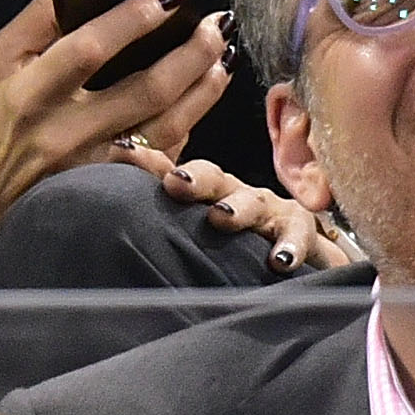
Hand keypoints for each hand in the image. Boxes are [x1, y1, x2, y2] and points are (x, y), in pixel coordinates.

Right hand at [0, 0, 232, 289]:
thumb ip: (33, 22)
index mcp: (29, 90)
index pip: (88, 47)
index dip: (133, 19)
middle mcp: (64, 130)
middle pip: (144, 89)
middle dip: (191, 53)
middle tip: (218, 25)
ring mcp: (93, 168)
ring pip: (166, 127)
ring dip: (203, 90)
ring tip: (224, 59)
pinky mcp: (111, 193)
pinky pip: (163, 159)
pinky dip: (189, 128)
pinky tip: (201, 103)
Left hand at [141, 154, 352, 273]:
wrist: (294, 255)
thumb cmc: (234, 244)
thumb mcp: (194, 233)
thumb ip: (159, 224)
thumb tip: (114, 208)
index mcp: (201, 193)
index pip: (171, 172)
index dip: (149, 162)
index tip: (123, 154)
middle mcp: (232, 193)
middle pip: (212, 178)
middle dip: (195, 178)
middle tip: (176, 184)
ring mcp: (267, 208)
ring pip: (252, 201)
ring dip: (237, 208)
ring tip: (221, 218)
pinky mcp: (300, 228)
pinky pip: (298, 233)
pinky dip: (291, 246)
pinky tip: (280, 261)